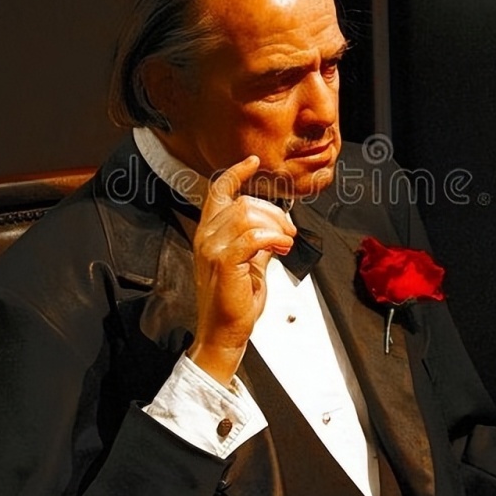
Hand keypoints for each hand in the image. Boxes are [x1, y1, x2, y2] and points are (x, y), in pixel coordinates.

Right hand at [186, 155, 296, 384]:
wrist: (224, 333)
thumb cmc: (233, 305)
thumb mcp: (250, 266)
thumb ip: (258, 244)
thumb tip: (274, 231)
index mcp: (209, 234)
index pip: (217, 192)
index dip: (235, 173)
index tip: (252, 162)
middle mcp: (206, 237)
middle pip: (242, 203)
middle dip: (273, 212)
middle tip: (289, 231)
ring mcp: (211, 249)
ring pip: (247, 214)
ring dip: (275, 225)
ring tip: (286, 242)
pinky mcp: (224, 262)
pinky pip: (253, 236)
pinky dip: (273, 238)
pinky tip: (282, 248)